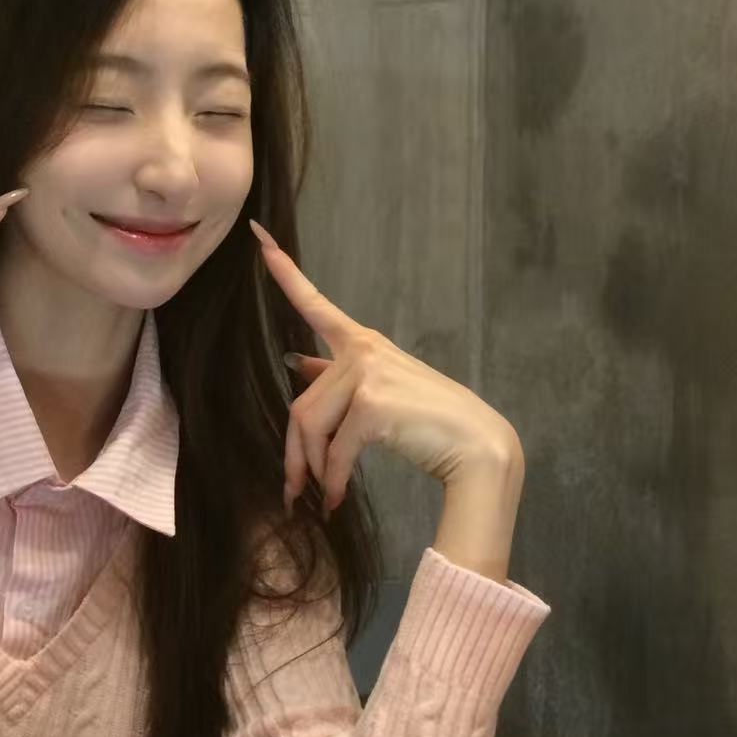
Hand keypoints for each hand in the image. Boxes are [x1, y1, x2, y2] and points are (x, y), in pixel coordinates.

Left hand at [249, 221, 522, 514]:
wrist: (478, 447)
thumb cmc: (431, 422)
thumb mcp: (381, 393)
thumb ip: (335, 378)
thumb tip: (297, 364)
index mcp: (363, 342)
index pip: (315, 303)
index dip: (284, 271)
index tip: (258, 237)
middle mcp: (363, 349)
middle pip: (302, 404)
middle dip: (294, 454)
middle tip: (293, 491)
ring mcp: (368, 372)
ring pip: (312, 427)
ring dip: (313, 471)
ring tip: (322, 497)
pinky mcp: (372, 403)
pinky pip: (335, 450)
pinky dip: (333, 481)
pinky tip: (337, 500)